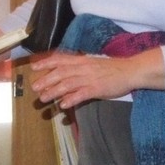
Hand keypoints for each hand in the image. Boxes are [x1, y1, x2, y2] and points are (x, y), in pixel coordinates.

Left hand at [29, 48, 157, 108]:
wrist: (130, 71)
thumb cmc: (112, 69)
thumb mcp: (93, 64)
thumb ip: (79, 69)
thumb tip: (66, 76)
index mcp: (82, 60)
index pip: (61, 59)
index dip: (46, 63)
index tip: (34, 68)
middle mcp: (83, 68)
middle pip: (60, 73)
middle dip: (46, 80)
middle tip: (34, 88)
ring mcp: (90, 78)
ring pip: (67, 84)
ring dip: (54, 91)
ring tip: (44, 98)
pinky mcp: (97, 89)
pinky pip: (81, 94)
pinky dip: (71, 99)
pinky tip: (63, 105)